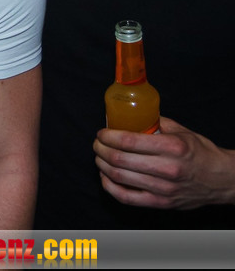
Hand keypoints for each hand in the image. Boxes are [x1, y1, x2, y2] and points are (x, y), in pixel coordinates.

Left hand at [94, 116, 234, 209]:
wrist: (222, 179)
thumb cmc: (201, 154)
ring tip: (99, 157)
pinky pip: (126, 197)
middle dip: (100, 149)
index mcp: (172, 147)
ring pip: (119, 176)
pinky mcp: (160, 203)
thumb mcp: (182, 132)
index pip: (128, 141)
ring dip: (102, 165)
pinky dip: (109, 186)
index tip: (101, 132)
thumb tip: (131, 116)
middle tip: (97, 143)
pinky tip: (105, 177)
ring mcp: (163, 189)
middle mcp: (167, 169)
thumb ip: (156, 123)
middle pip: (119, 159)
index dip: (108, 136)